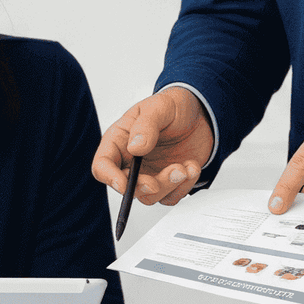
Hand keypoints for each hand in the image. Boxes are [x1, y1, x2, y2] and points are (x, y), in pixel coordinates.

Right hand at [92, 87, 214, 208]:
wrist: (200, 113)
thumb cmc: (173, 106)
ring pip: (149, 196)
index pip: (102, 165)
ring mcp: (149, 174)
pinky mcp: (168, 182)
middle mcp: (131, 161)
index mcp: (119, 141)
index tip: (124, 184)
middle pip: (126, 187)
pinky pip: (171, 197)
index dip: (109, 177)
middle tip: (165, 176)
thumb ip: (146, 125)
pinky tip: (192, 167)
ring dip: (168, 186)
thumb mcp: (159, 107)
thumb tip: (135, 147)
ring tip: (185, 167)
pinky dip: (184, 187)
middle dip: (144, 186)